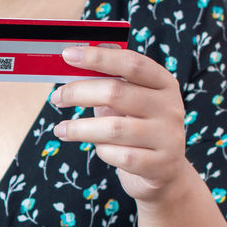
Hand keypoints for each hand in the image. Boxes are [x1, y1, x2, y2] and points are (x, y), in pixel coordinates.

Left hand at [48, 44, 195, 206]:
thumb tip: (74, 61)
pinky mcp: (160, 165)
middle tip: (56, 97)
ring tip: (61, 129)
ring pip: (114, 129)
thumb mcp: (130, 102)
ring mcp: (167, 137)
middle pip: (117, 92)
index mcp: (163, 83)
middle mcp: (169, 107)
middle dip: (79, 92)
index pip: (131, 63)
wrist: (165, 172)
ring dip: (80, 128)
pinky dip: (102, 152)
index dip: (98, 57)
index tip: (67, 54)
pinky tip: (97, 149)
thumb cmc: (138, 129)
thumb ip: (109, 83)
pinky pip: (120, 156)